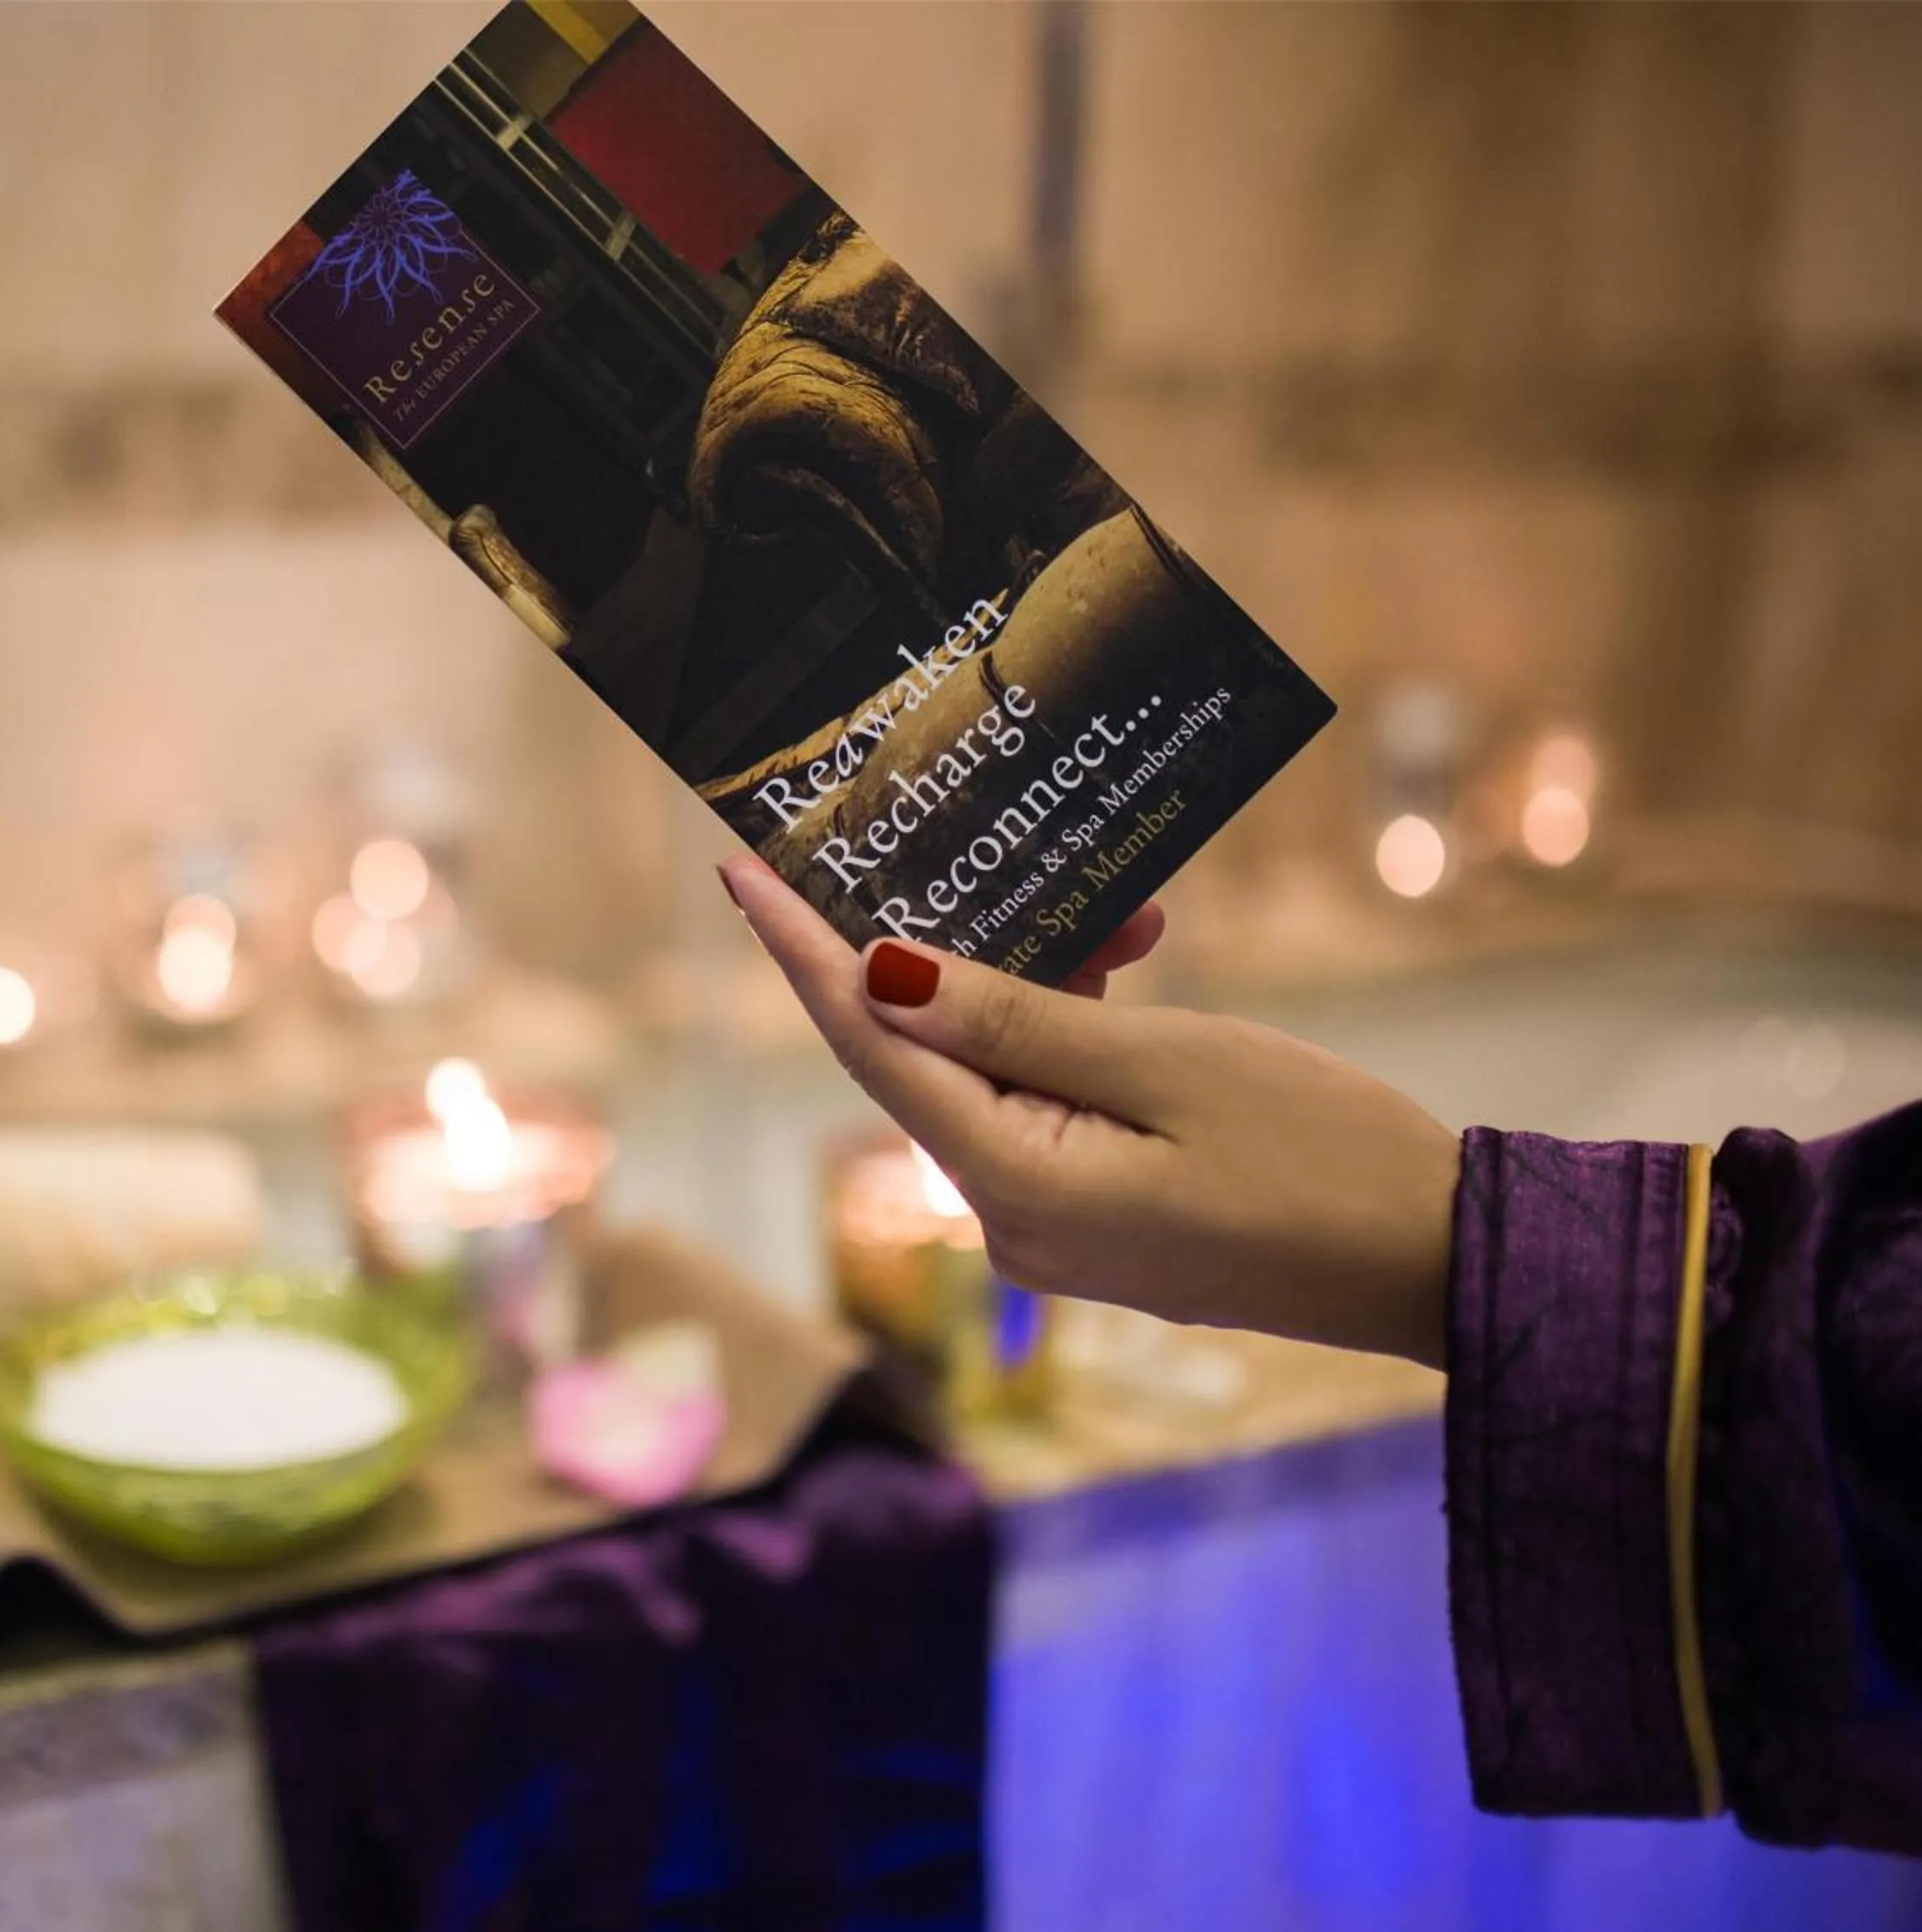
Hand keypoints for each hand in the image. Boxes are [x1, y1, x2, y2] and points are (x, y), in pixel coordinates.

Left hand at [721, 855, 1458, 1365]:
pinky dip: (1078, 1035)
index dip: (800, 952)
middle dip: (957, 944)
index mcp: (1014, 1189)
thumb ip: (1012, 1019)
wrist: (1437, 1261)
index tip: (740, 869)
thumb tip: (878, 976)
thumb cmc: (1321, 1156)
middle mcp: (1011, 1223)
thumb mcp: (1165, 1065)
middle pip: (928, 1054)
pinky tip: (1135, 969)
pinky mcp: (1098, 1218)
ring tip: (1134, 918)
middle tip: (978, 842)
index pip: (869, 1045)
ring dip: (1044, 983)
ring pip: (997, 1070)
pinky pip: (1048, 1105)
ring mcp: (1055, 1228)